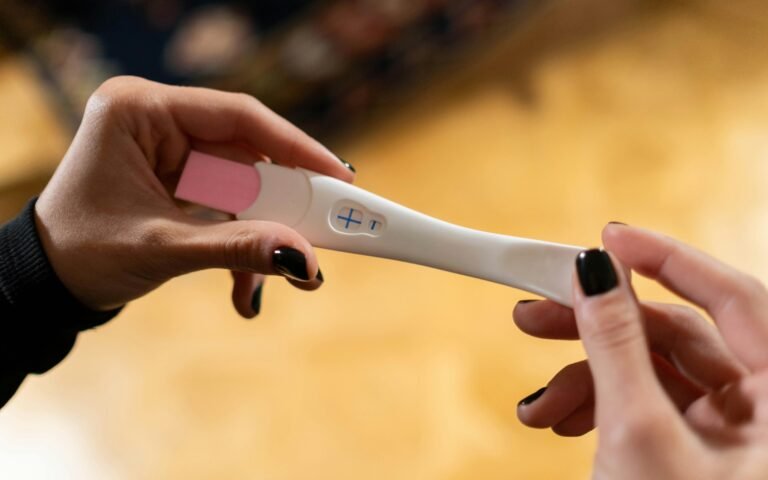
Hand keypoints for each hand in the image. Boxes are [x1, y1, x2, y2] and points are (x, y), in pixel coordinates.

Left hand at [35, 76, 354, 316]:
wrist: (48, 284)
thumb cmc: (82, 254)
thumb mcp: (163, 248)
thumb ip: (236, 248)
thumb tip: (302, 259)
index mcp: (139, 110)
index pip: (237, 116)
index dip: (295, 147)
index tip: (339, 176)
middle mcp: (158, 120)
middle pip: (249, 156)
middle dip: (284, 208)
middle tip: (323, 238)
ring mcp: (172, 150)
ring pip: (246, 188)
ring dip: (265, 237)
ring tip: (290, 279)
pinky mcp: (181, 178)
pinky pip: (231, 207)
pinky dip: (244, 246)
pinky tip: (247, 290)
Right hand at [514, 224, 767, 478]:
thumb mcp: (637, 433)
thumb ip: (616, 345)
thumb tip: (594, 274)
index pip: (732, 296)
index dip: (667, 258)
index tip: (608, 237)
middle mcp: (761, 409)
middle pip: (676, 334)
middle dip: (598, 328)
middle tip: (537, 315)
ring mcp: (728, 431)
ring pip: (650, 370)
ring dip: (585, 379)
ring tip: (540, 404)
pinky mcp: (694, 448)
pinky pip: (643, 402)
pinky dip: (598, 405)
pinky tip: (559, 418)